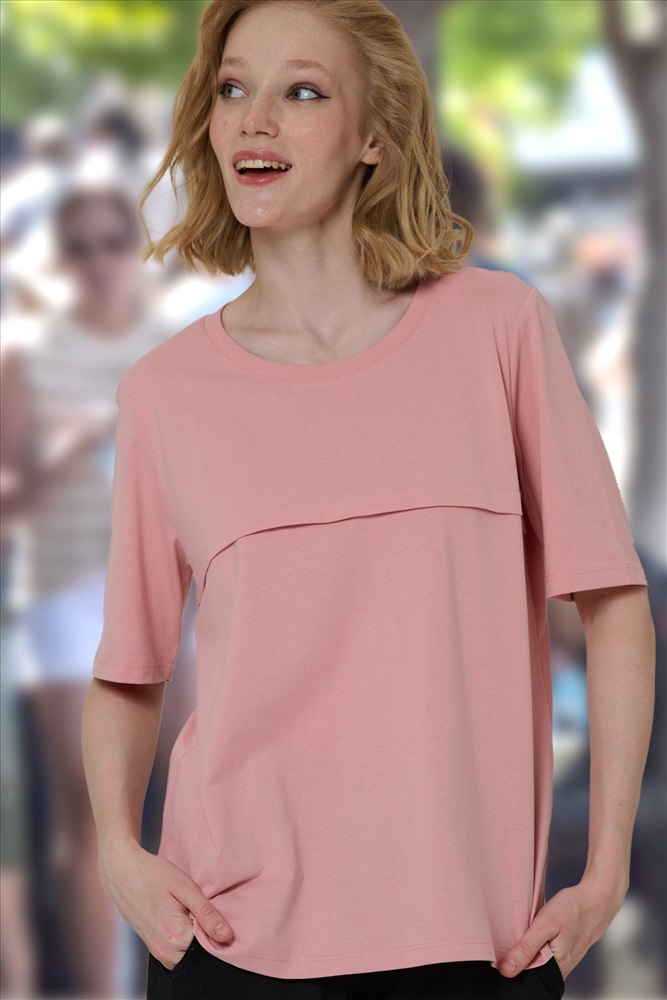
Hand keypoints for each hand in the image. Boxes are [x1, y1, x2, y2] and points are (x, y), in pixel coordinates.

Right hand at [99, 837, 233, 970]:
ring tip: (189, 910)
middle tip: (199, 908)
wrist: (121, 871)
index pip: (212, 948)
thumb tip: (228, 937)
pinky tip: (181, 916)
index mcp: (176, 938)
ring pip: (188, 955)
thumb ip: (207, 914)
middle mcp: (165, 952)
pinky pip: (177, 952)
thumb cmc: (153, 874)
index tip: (213, 912)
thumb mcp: (185, 887)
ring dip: (195, 938)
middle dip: (207, 937)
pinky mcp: (153, 948)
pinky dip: (184, 939)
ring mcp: (157, 952)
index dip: (219, 931)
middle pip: (199, 954)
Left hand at [498, 878, 627, 980]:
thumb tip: (507, 970)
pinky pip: (545, 953)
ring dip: (526, 950)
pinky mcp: (564, 950)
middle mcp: (561, 970)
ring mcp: (564, 960)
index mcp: (557, 969)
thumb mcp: (545, 924)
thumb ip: (526, 948)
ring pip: (538, 962)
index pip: (527, 980)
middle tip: (510, 942)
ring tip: (521, 935)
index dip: (511, 969)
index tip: (498, 957)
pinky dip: (536, 944)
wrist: (597, 898)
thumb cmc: (573, 910)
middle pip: (532, 972)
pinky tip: (532, 932)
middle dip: (518, 960)